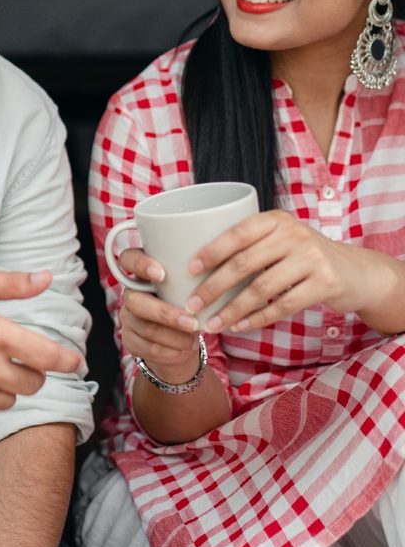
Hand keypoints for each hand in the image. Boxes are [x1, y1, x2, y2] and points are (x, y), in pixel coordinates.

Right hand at [115, 248, 201, 381]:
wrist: (182, 340)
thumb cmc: (189, 304)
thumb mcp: (190, 287)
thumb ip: (192, 277)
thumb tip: (213, 272)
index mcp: (142, 272)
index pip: (128, 259)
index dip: (140, 265)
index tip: (161, 274)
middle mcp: (130, 293)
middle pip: (135, 301)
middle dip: (165, 313)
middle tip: (192, 322)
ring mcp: (128, 318)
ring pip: (145, 328)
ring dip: (174, 336)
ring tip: (194, 339)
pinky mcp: (130, 340)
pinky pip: (148, 347)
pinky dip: (171, 351)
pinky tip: (184, 349)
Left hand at [185, 209, 369, 332]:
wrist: (357, 272)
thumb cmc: (304, 255)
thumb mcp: (281, 239)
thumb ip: (252, 245)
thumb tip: (198, 264)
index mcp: (275, 219)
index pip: (237, 233)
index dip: (211, 251)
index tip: (189, 270)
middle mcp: (293, 234)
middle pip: (243, 264)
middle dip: (213, 287)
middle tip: (191, 305)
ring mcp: (311, 258)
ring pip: (260, 289)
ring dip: (231, 310)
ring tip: (212, 324)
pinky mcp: (325, 283)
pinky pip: (282, 305)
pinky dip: (257, 319)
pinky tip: (238, 327)